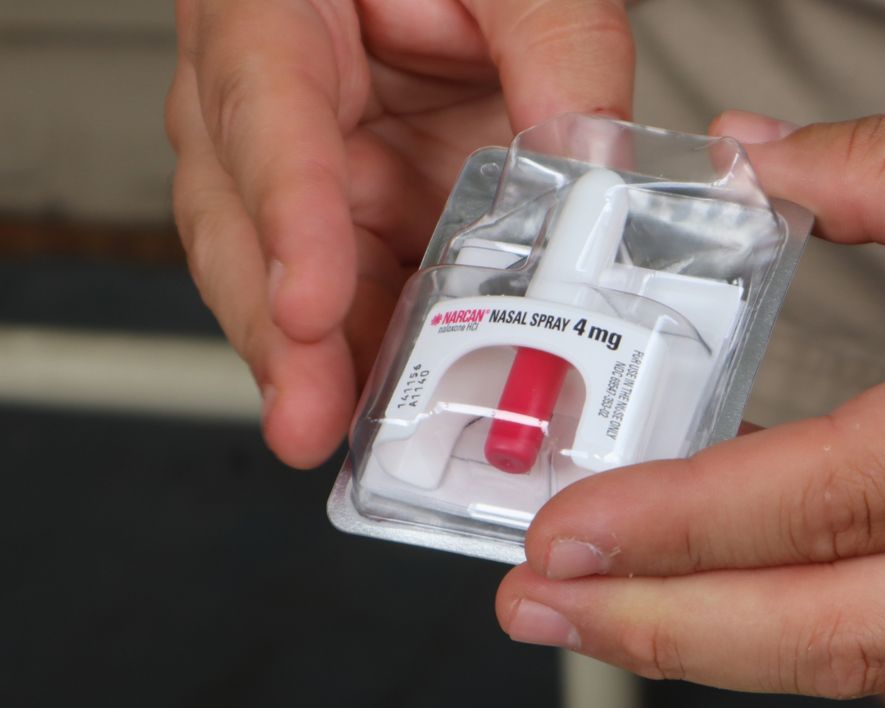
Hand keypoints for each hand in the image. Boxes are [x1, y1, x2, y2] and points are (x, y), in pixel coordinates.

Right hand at [165, 0, 633, 466]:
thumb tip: (594, 159)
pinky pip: (347, 289)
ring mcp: (306, 164)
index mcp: (274, 9)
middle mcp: (265, 96)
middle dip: (278, 330)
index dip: (286, 211)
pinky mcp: (351, 210)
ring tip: (352, 438)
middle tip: (313, 416)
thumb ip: (559, 44)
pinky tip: (393, 405)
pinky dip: (367, 352)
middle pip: (241, 216)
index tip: (310, 303)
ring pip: (280, 272)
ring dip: (314, 363)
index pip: (263, 107)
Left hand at [496, 76, 884, 696]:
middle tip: (538, 606)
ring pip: (884, 652)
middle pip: (844, 629)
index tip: (566, 530)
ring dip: (726, 639)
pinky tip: (733, 584)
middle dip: (670, 631)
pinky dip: (810, 616)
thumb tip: (749, 164)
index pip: (835, 497)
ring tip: (608, 608)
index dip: (682, 525)